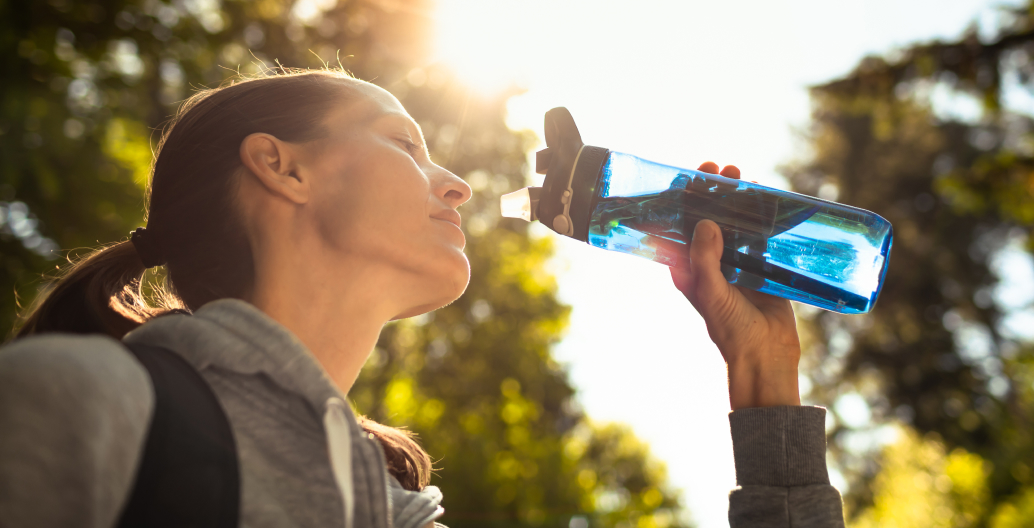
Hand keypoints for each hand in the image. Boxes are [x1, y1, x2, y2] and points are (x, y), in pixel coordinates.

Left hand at [670, 162, 801, 410]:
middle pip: (708, 217)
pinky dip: (762, 215)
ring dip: (738, 199)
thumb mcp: (711, 292)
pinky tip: (767, 196)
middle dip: (713, 191)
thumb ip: (705, 259)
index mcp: (688, 267)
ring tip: (744, 176)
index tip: (690, 175)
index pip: (679, 225)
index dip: (683, 199)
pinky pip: (760, 234)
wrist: (765, 354)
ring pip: (734, 222)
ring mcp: (736, 262)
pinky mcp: (761, 266)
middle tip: (722, 170)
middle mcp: (709, 261)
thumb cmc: (730, 328)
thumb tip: (706, 222)